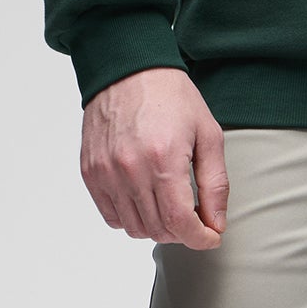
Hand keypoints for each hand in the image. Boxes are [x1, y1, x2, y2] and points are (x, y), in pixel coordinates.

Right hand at [80, 66, 227, 247]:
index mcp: (163, 159)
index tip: (210, 237)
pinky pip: (110, 215)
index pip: (180, 222)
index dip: (200, 239)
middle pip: (158, 229)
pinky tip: (145, 199)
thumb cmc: (171, 97)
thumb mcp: (208, 135)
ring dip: (157, 227)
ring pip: (133, 228)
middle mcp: (130, 169)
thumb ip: (215, 184)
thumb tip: (216, 224)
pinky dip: (131, 217)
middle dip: (182, 231)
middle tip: (194, 216)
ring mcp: (105, 172)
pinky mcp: (90, 172)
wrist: (128, 68)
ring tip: (169, 206)